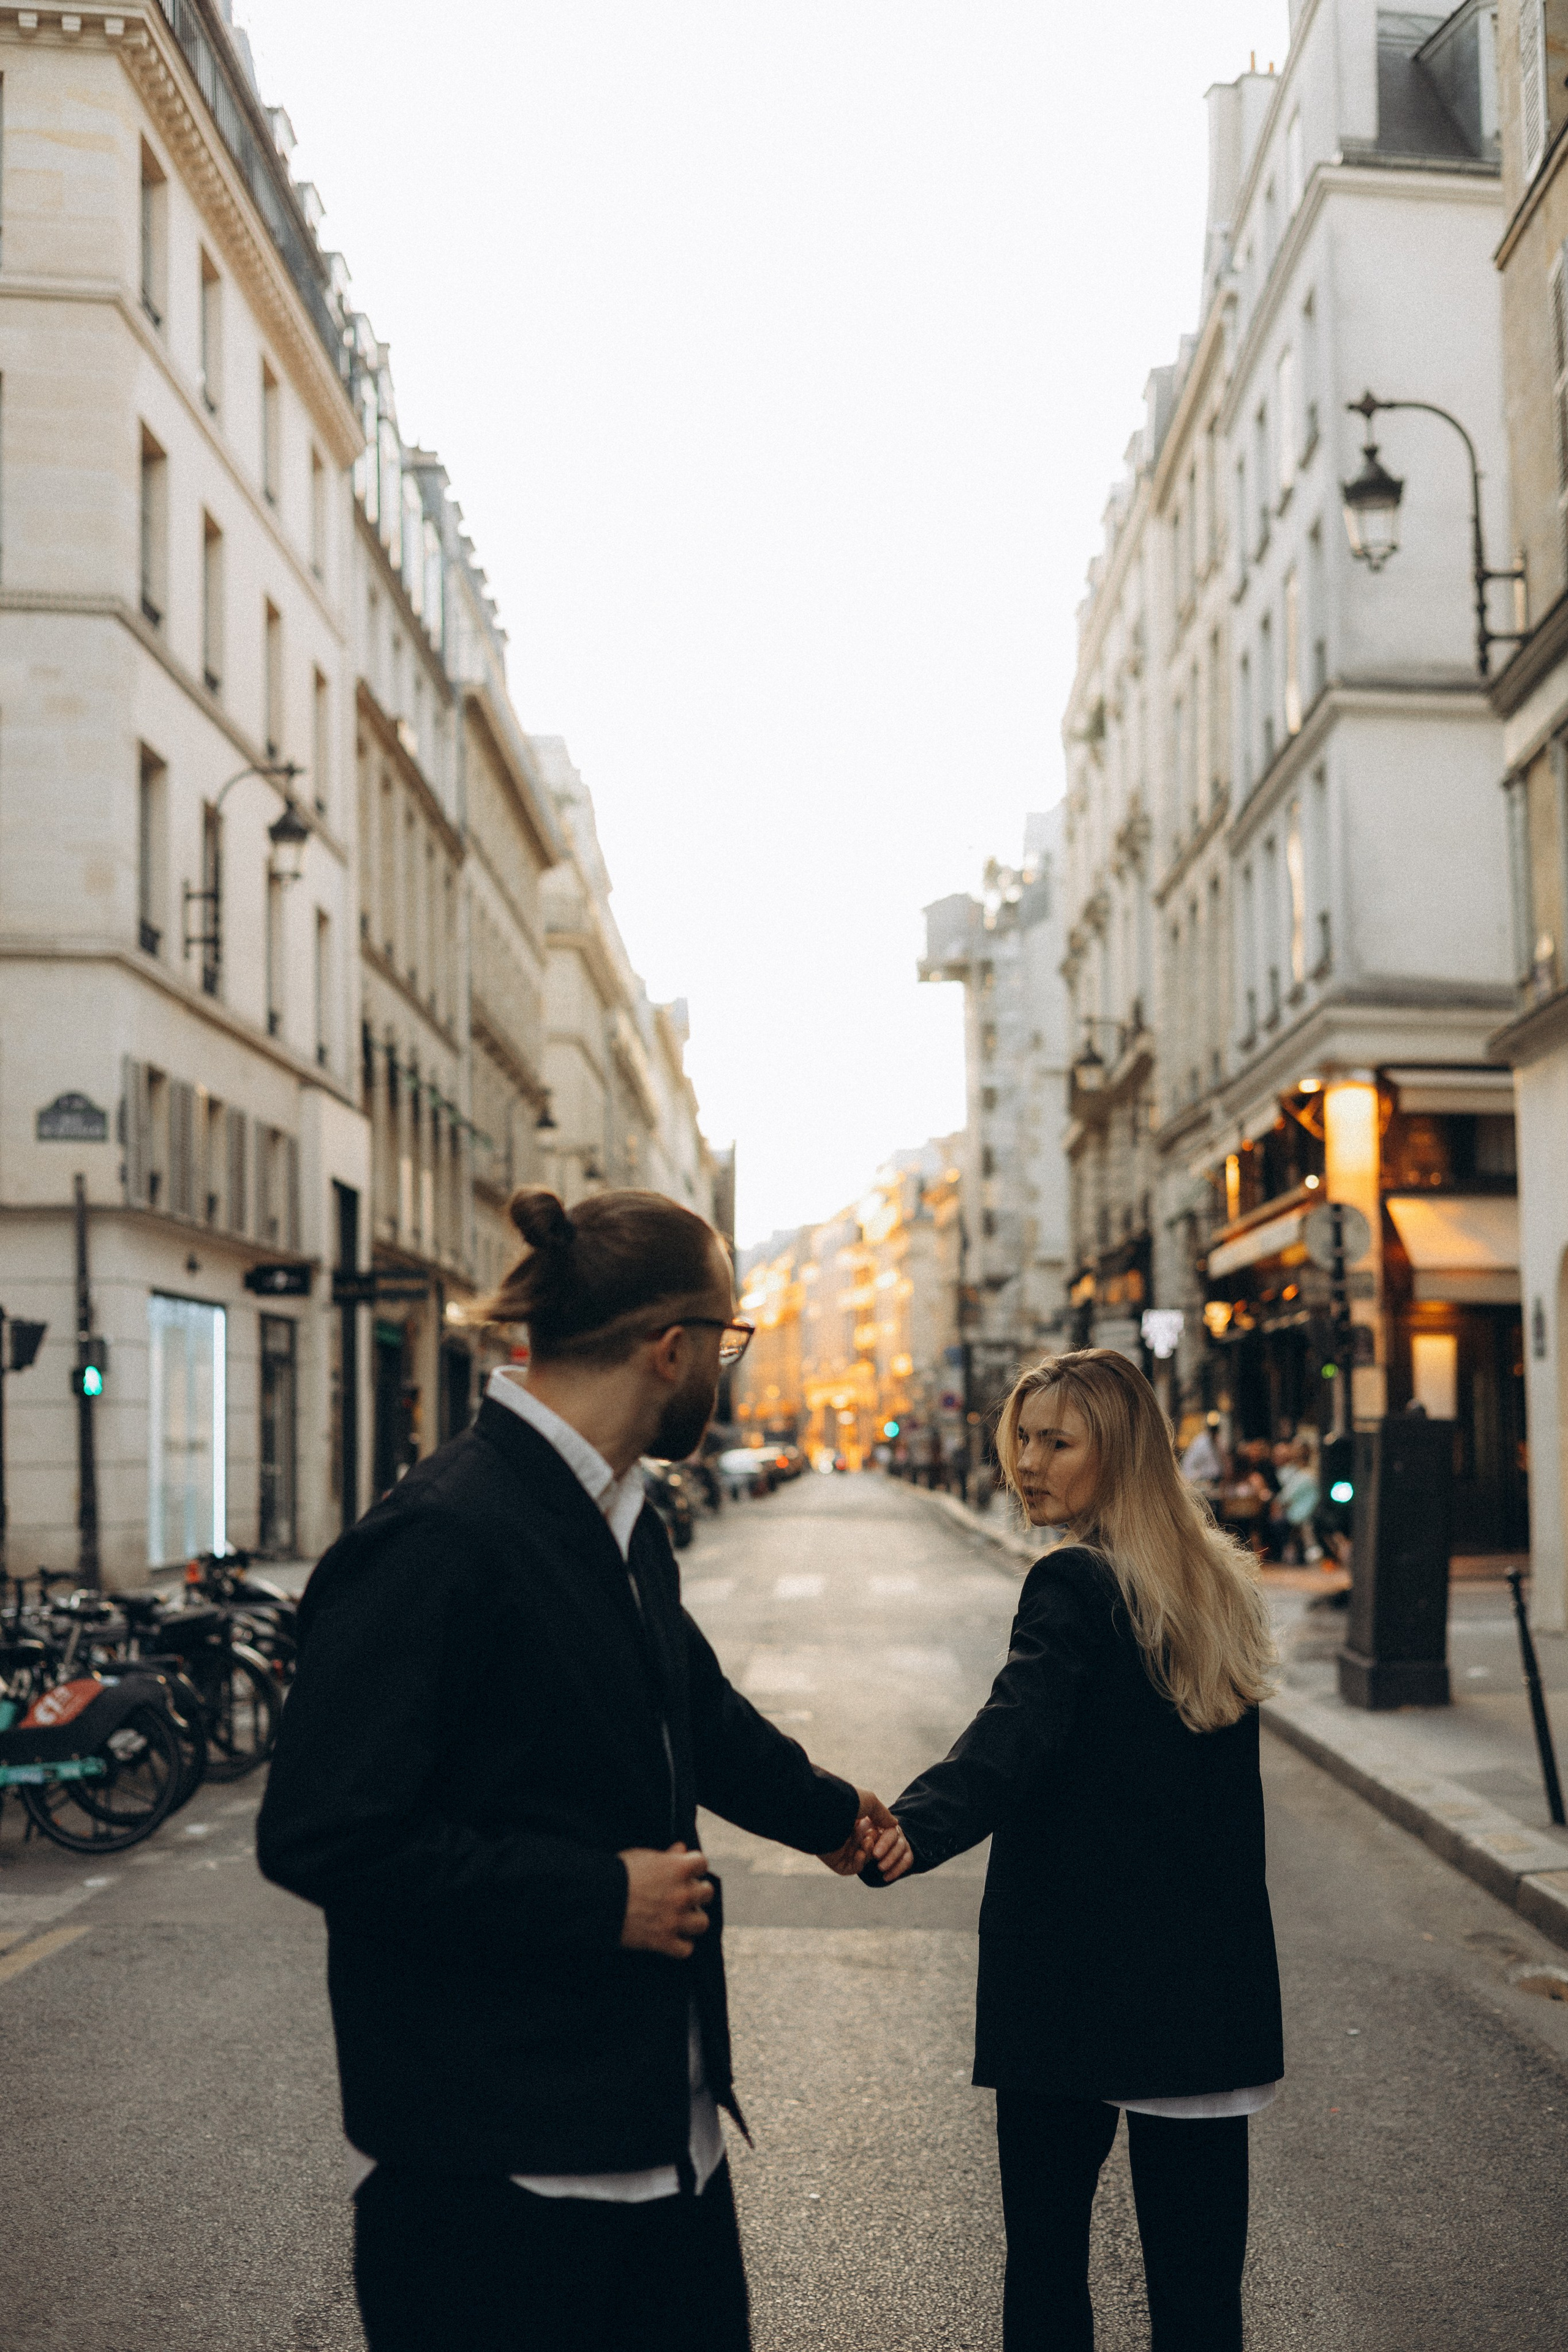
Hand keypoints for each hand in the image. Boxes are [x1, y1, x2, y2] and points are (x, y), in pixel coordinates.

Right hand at [619, 1842, 713, 1957]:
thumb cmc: (617, 1874)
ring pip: (702, 1922)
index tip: (687, 1871)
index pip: (702, 1863)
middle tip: (684, 1895)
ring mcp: (674, 1919)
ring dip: (693, 1920)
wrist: (598, 1900)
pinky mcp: (663, 1941)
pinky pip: (686, 1949)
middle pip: (707, 1893)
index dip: (694, 1867)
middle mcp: (682, 1893)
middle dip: (697, 1892)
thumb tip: (681, 1849)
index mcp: (678, 1868)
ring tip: (682, 1917)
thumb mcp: (642, 1857)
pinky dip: (681, 1945)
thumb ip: (666, 1855)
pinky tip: (672, 1938)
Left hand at [818, 1788, 912, 1881]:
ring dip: (869, 1850)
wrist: (826, 1814)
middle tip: (872, 1835)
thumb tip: (894, 1824)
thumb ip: (883, 1814)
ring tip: (866, 1841)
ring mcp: (842, 1849)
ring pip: (864, 1857)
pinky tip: (859, 1852)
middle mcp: (847, 1834)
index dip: (881, 1833)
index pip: (873, 1832)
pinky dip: (860, 1861)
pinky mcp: (837, 1862)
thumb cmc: (848, 1803)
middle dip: (877, 1842)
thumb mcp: (870, 1802)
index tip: (881, 1828)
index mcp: (853, 1819)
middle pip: (871, 1846)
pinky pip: (854, 1868)